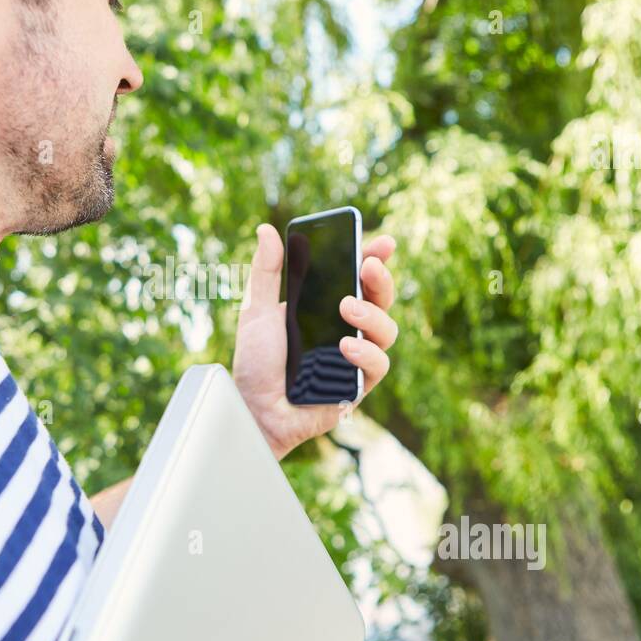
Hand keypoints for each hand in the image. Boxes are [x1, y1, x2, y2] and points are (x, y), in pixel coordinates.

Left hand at [232, 222, 398, 459]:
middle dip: (382, 280)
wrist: (252, 409)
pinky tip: (346, 347)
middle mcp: (346, 330)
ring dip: (374, 315)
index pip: (358, 278)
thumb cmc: (256, 364)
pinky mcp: (357, 386)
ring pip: (387, 330)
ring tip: (348, 309)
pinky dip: (366, 353)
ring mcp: (355, 358)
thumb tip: (266, 230)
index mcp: (326, 307)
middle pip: (381, 300)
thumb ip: (266, 272)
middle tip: (368, 266)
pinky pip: (378, 366)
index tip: (381, 243)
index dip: (375, 258)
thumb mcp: (256, 311)